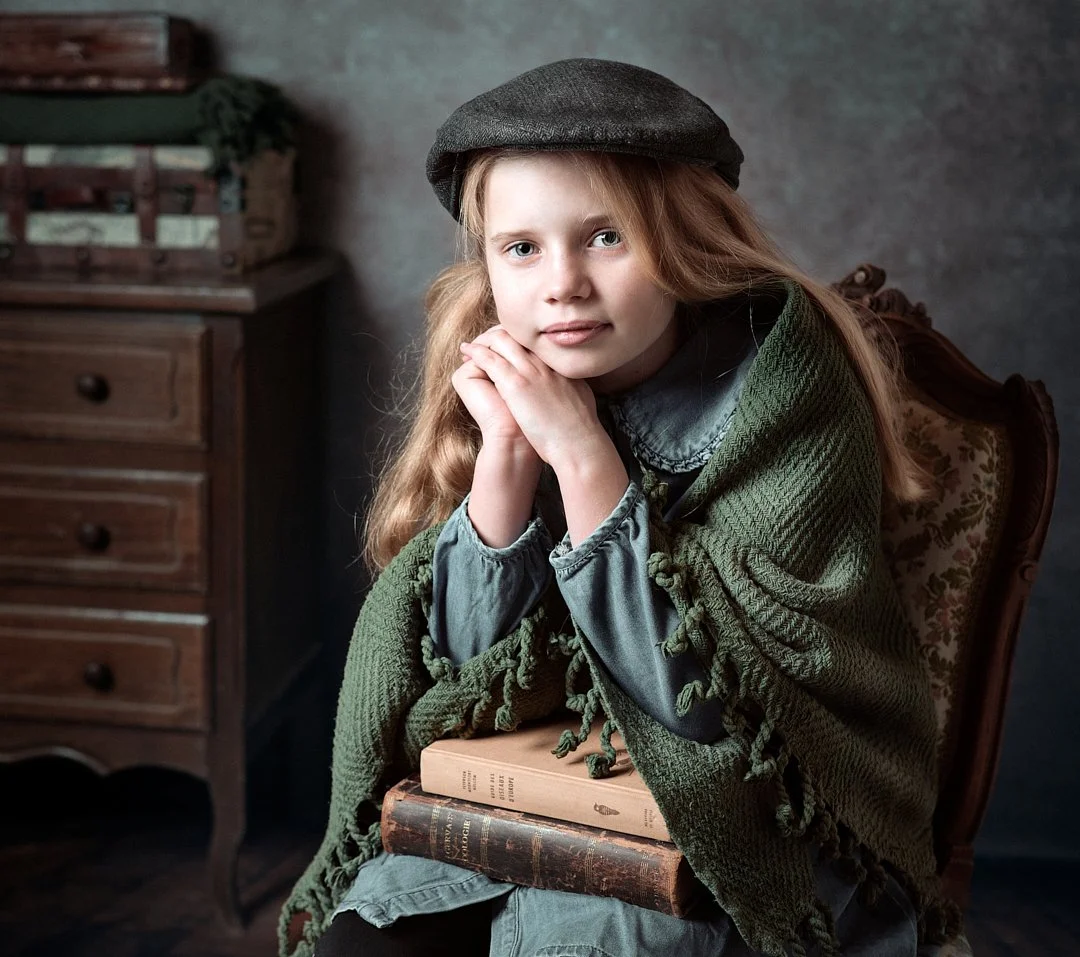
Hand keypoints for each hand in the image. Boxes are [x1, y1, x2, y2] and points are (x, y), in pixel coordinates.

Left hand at [458, 326, 609, 470]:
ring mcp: (531, 371)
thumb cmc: (581, 432)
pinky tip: (466, 351)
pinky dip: (476, 352)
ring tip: (472, 346)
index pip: (537, 344)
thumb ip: (572, 388)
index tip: (509, 348)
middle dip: (500, 335)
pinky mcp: (515, 384)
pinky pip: (490, 359)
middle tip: (486, 343)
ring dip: (484, 340)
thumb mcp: (582, 399)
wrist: (578, 444)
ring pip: (502, 340)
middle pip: (519, 336)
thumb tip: (570, 388)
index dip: (520, 342)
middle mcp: (546, 363)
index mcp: (561, 367)